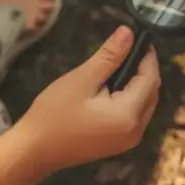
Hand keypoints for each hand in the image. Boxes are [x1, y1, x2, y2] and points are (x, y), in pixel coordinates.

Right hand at [19, 26, 160, 170]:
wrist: (33, 151)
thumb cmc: (53, 114)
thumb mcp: (82, 79)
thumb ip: (110, 56)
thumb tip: (129, 32)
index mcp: (130, 115)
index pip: (151, 78)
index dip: (147, 56)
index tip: (137, 37)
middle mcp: (137, 130)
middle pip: (151, 91)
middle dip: (142, 69)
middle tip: (123, 51)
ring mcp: (129, 140)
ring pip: (144, 103)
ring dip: (136, 84)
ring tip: (114, 67)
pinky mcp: (119, 143)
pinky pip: (134, 115)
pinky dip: (129, 98)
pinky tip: (110, 89)